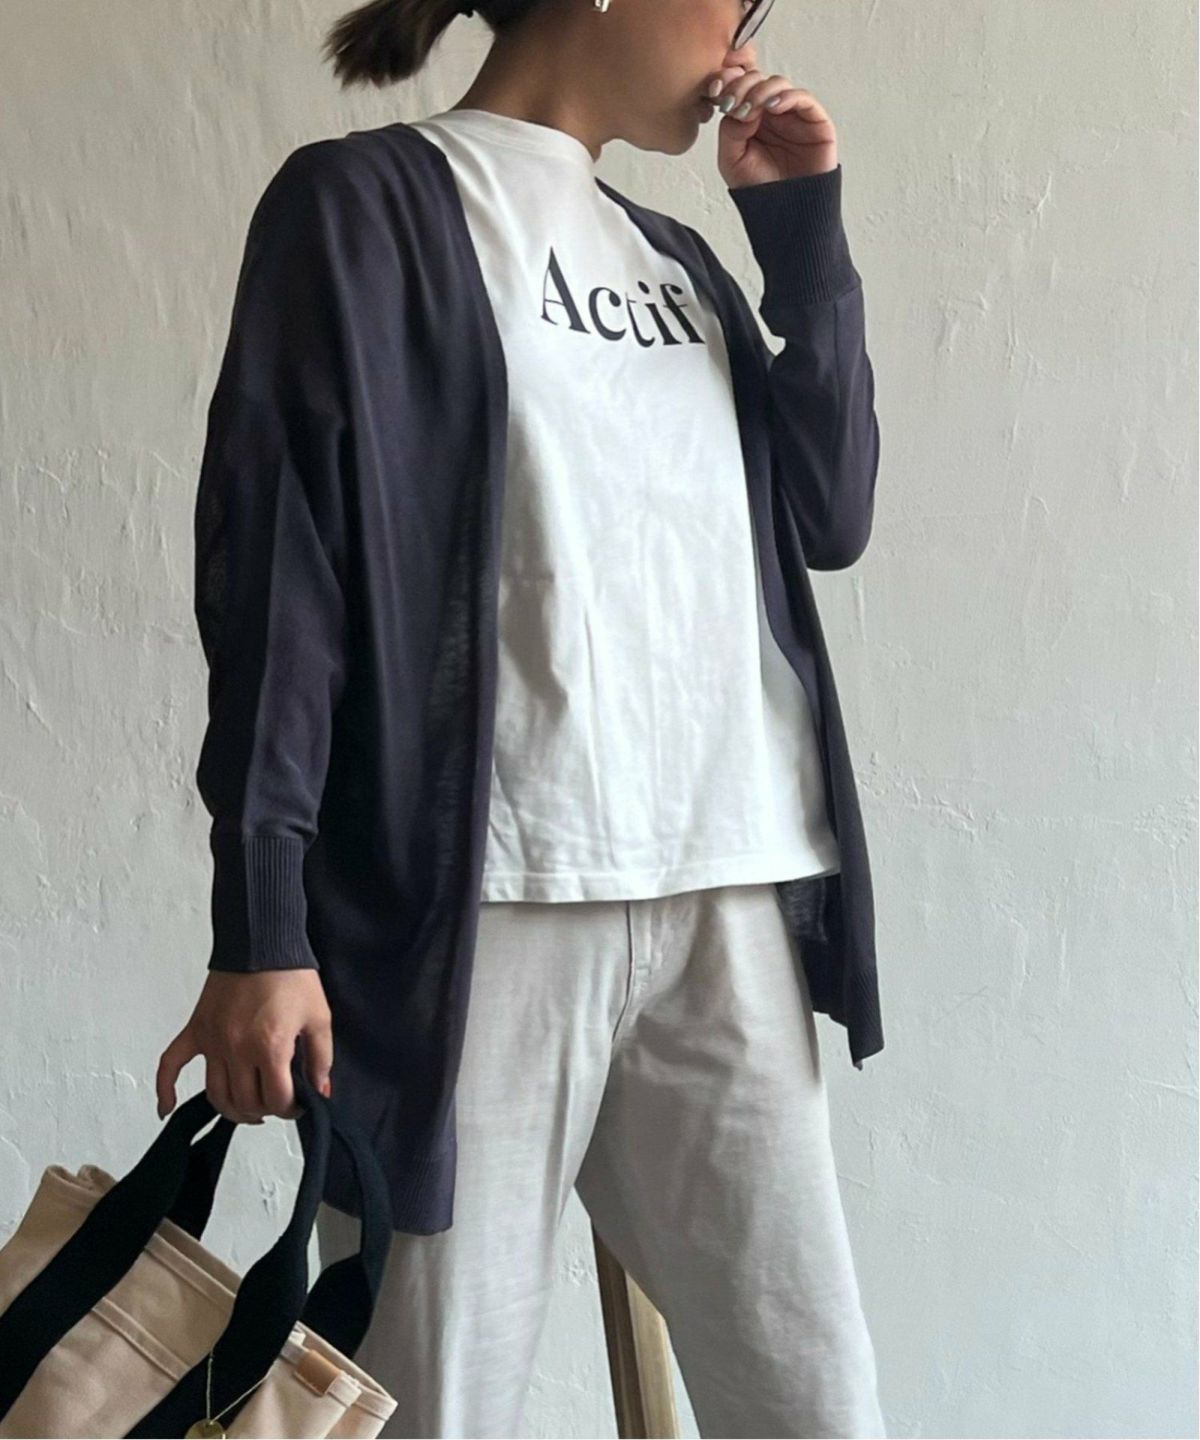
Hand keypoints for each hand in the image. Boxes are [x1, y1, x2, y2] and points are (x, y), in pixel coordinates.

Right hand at [155, 969, 332, 1125]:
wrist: (262, 942)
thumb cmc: (291, 976)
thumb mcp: (319, 1017)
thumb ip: (320, 1059)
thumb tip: (319, 1092)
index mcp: (270, 1047)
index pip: (276, 1100)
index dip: (290, 1109)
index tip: (297, 1105)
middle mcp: (237, 1049)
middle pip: (245, 1102)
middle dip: (265, 1110)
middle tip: (276, 1102)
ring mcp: (212, 1041)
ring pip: (215, 1094)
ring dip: (232, 1110)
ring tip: (248, 1108)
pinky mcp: (196, 1029)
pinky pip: (171, 1064)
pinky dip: (165, 1089)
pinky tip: (166, 1108)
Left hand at [704, 41, 838, 188]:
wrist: (785, 213)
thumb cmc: (759, 188)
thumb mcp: (731, 161)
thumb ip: (730, 130)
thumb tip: (742, 105)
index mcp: (748, 117)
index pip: (738, 86)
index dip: (727, 80)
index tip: (714, 90)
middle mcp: (769, 112)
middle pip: (756, 79)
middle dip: (741, 85)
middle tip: (732, 102)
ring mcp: (792, 115)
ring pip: (778, 83)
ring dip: (761, 90)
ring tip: (751, 108)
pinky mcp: (814, 121)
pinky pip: (803, 98)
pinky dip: (787, 96)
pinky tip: (773, 107)